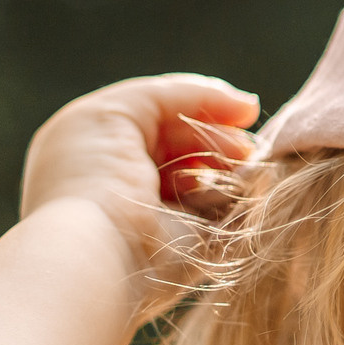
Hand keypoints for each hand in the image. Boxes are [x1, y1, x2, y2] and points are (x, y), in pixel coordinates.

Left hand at [19, 74, 259, 279]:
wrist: (99, 251)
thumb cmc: (96, 175)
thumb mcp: (118, 110)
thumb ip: (175, 93)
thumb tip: (243, 105)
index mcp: (100, 146)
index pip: (163, 114)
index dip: (203, 107)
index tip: (244, 111)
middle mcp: (127, 178)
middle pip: (191, 142)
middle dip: (221, 138)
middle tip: (247, 147)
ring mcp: (159, 212)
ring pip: (213, 173)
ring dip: (233, 166)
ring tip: (246, 167)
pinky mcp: (187, 243)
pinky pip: (226, 209)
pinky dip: (239, 196)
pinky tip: (242, 193)